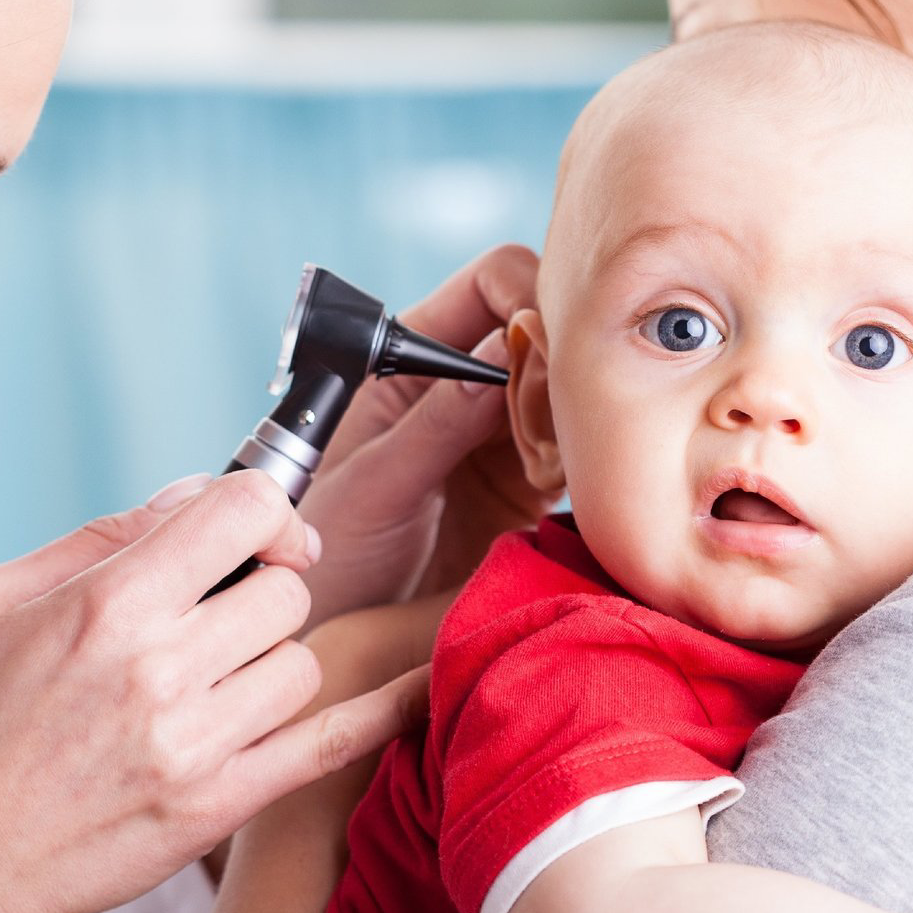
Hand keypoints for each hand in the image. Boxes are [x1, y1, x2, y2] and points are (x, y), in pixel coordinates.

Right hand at [0, 471, 404, 912]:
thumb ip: (107, 535)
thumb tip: (200, 493)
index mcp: (108, 605)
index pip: (245, 511)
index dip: (267, 511)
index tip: (261, 532)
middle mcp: (159, 670)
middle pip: (287, 592)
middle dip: (262, 594)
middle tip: (218, 622)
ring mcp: (195, 744)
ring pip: (304, 661)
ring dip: (274, 661)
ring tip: (217, 682)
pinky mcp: (218, 805)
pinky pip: (332, 744)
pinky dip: (383, 710)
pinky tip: (417, 685)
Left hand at [299, 244, 555, 625]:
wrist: (334, 627)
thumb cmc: (326, 552)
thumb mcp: (373, 485)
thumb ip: (436, 422)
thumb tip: (501, 349)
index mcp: (408, 359)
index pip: (488, 284)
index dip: (527, 297)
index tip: (550, 345)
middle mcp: (459, 385)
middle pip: (539, 329)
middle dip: (564, 356)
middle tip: (567, 410)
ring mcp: (497, 432)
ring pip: (567, 388)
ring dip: (578, 412)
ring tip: (563, 457)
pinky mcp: (526, 482)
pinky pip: (575, 449)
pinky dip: (587, 458)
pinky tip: (575, 483)